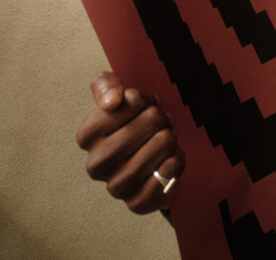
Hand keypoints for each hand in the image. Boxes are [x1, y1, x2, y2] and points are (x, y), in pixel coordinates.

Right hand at [75, 71, 184, 214]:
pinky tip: (171, 157)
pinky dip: (175, 163)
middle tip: (159, 121)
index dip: (142, 100)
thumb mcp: (115, 94)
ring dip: (169, 140)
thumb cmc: (130, 120)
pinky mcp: (137, 203)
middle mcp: (96, 165)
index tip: (143, 105)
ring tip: (166, 138)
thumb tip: (112, 101)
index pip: (125, 104)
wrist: (147, 154)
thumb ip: (106, 85)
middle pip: (145, 125)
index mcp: (86, 136)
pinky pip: (166, 178)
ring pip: (158, 149)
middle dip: (159, 118)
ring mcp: (116, 187)